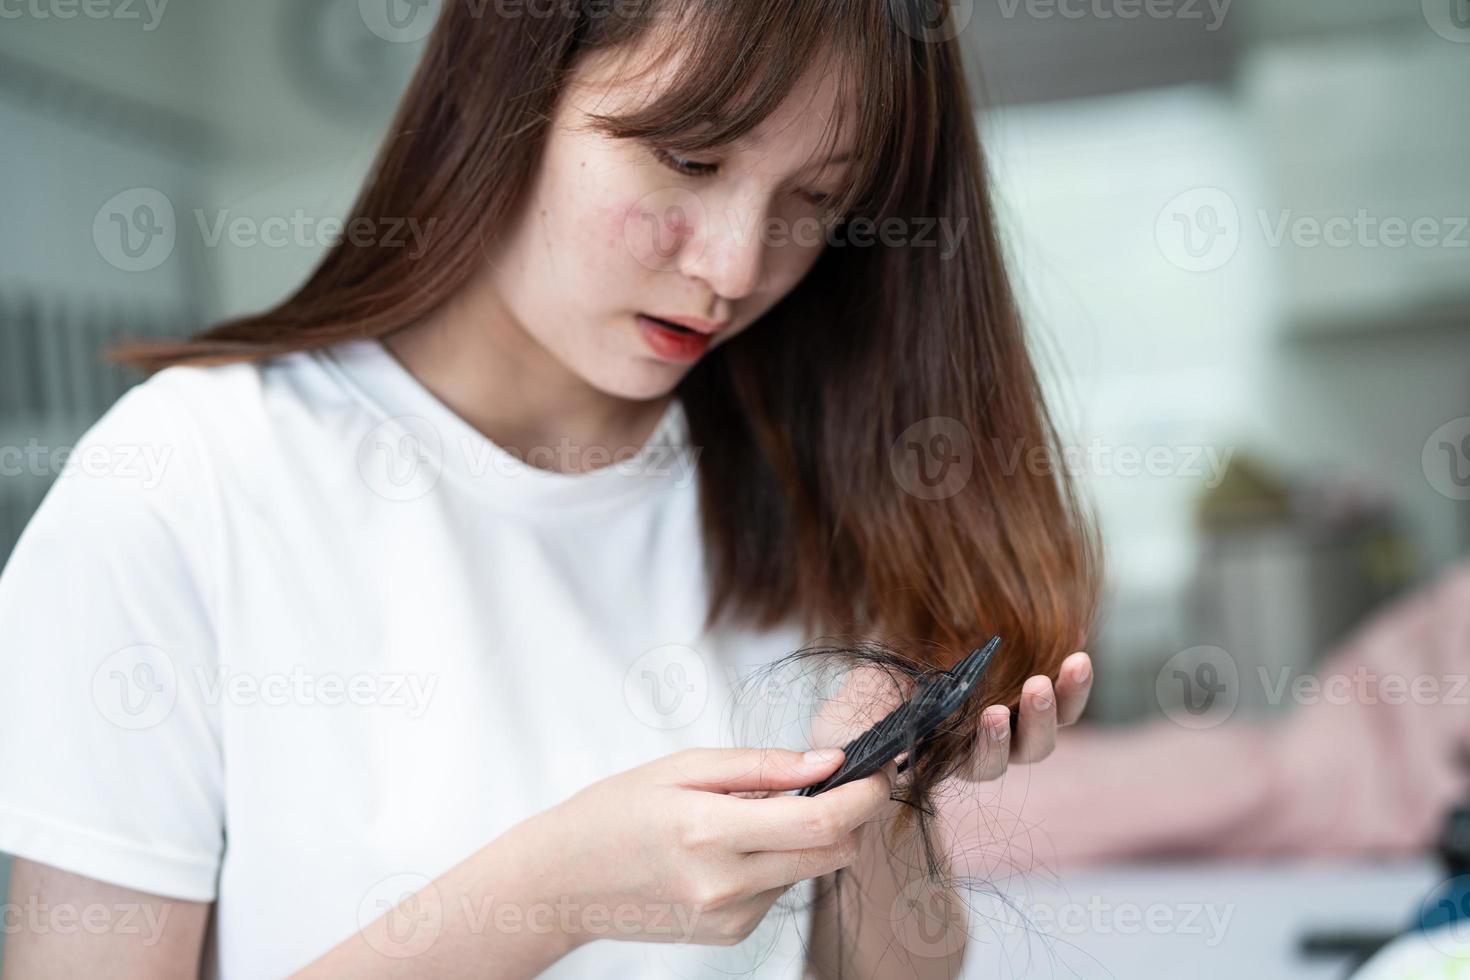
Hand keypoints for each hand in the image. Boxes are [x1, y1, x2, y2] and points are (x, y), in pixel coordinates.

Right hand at [522, 747, 891, 949]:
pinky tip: (732, 845)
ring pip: (810, 870)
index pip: (822, 822)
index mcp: (710, 833)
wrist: (561, 884)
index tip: (880, 768)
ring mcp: (730, 918)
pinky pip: (779, 889)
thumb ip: (762, 766)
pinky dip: (775, 860)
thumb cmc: (614, 812)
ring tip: (752, 811)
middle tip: (834, 779)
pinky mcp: (729, 934)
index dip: (866, 794)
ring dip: (807, 836)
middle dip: (851, 815)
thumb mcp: (681, 767)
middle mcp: (726, 886)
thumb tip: (829, 762)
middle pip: (833, 853)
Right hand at [808, 651, 1094, 785]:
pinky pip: (1063, 686)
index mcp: (953, 757)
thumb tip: (875, 761)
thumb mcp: (850, 723)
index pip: (983, 764)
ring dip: (1065, 697)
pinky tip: (1080, 642)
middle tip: (1036, 686)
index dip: (991, 745)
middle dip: (1036, 720)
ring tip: (1071, 665)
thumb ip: (862, 745)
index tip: (990, 713)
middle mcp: (991, 742)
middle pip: (1029, 747)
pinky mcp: (1030, 683)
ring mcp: (1015, 713)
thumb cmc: (860, 703)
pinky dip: (1074, 671)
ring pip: (1054, 720)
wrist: (879, 665)